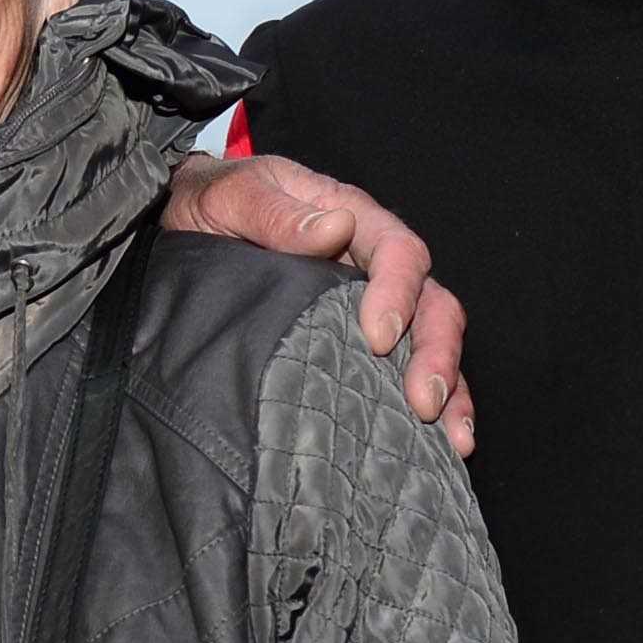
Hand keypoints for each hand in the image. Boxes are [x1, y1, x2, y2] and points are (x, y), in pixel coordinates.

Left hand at [164, 152, 474, 455]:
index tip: (377, 337)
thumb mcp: (232, 197)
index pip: (397, 250)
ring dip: (449, 388)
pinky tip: (443, 444)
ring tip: (452, 438)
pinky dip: (434, 405)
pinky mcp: (357, 343)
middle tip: (423, 402)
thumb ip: (276, 213)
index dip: (397, 293)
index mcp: (352, 218)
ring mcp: (369, 304)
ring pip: (430, 340)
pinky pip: (404, 370)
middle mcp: (371, 262)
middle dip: (435, 353)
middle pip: (430, 301)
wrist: (189, 221)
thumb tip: (335, 228)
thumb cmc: (214, 202)